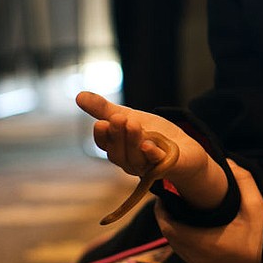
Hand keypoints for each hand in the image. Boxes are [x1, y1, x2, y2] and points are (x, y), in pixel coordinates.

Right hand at [76, 91, 194, 177]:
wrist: (183, 147)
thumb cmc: (151, 134)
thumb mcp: (127, 116)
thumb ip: (104, 109)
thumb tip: (78, 96)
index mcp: (118, 148)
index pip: (104, 144)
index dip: (102, 136)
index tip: (101, 123)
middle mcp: (129, 161)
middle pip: (117, 153)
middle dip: (117, 135)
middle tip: (119, 118)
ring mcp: (147, 167)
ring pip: (135, 158)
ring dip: (133, 141)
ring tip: (133, 123)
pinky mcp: (167, 166)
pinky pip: (157, 163)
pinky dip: (152, 155)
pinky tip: (149, 145)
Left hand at [154, 161, 262, 262]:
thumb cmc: (262, 236)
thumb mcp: (255, 206)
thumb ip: (243, 181)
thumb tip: (228, 162)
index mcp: (204, 242)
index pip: (169, 227)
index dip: (162, 212)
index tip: (165, 197)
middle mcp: (198, 258)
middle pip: (171, 238)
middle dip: (168, 219)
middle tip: (172, 202)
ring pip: (179, 249)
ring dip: (177, 233)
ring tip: (183, 215)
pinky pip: (189, 258)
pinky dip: (188, 245)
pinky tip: (198, 233)